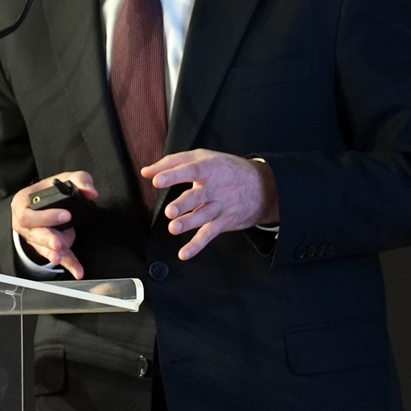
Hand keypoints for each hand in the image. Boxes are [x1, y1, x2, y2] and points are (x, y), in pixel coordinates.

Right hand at [11, 171, 97, 279]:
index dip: (46, 216)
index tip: (66, 215)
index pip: (27, 213)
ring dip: (53, 253)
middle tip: (59, 242)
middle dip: (47, 238)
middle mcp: (26, 223)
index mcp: (23, 203)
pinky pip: (58, 257)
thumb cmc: (49, 191)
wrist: (40, 203)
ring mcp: (35, 237)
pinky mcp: (47, 247)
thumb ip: (79, 180)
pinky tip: (77, 271)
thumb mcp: (63, 178)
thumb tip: (91, 193)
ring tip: (60, 257)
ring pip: (43, 247)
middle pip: (34, 233)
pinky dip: (69, 264)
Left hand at [141, 149, 278, 260]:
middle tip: (170, 210)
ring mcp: (219, 206)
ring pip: (203, 216)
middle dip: (183, 204)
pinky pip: (209, 235)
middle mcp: (214, 188)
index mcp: (207, 169)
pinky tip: (184, 253)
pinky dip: (197, 245)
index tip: (157, 180)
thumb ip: (171, 163)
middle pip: (197, 196)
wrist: (263, 186)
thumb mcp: (201, 157)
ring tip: (174, 228)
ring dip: (188, 223)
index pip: (189, 170)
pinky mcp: (223, 222)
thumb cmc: (226, 169)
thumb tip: (146, 172)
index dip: (173, 175)